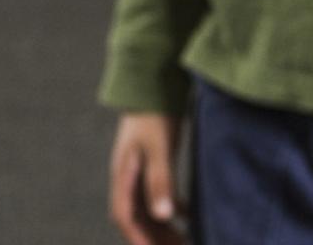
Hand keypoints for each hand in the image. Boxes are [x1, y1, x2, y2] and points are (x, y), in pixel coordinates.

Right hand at [109, 113, 185, 244]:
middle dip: (155, 239)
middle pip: (138, 218)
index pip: (124, 217)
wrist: (153, 84)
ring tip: (186, 241)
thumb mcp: (158, 148)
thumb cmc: (153, 115)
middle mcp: (128, 178)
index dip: (138, 239)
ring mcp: (139, 172)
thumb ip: (160, 181)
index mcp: (123, 175)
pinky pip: (158, 196)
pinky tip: (190, 216)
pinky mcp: (152, 166)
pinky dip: (172, 210)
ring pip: (149, 209)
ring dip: (164, 228)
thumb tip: (164, 216)